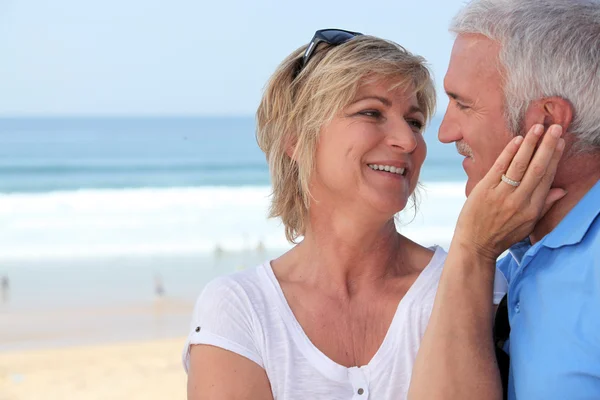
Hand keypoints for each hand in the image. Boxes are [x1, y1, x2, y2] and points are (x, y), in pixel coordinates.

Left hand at [453, 124, 565, 261]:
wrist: (475, 245)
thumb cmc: (501, 235)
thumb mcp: (527, 224)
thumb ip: (544, 205)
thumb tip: (561, 190)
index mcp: (532, 209)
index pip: (547, 178)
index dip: (555, 158)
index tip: (560, 142)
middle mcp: (519, 201)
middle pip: (537, 168)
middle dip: (547, 146)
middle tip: (556, 127)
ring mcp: (501, 195)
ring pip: (520, 165)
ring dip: (530, 144)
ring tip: (538, 127)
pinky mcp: (484, 190)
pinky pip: (499, 167)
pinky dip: (509, 152)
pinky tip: (517, 140)